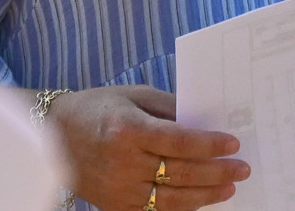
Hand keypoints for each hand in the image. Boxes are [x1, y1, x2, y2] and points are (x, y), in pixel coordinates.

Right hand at [49, 86, 248, 210]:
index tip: (233, 143)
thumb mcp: (134, 95)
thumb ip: (169, 107)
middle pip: (180, 173)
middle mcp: (123, 163)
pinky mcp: (114, 207)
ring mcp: (118, 190)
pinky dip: (180, 208)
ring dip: (205, 195)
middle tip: (242, 169)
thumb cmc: (97, 108)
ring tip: (228, 188)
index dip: (209, 144)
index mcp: (128, 130)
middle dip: (216, 172)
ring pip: (171, 200)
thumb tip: (204, 119)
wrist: (52, 135)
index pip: (178, 141)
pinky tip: (198, 200)